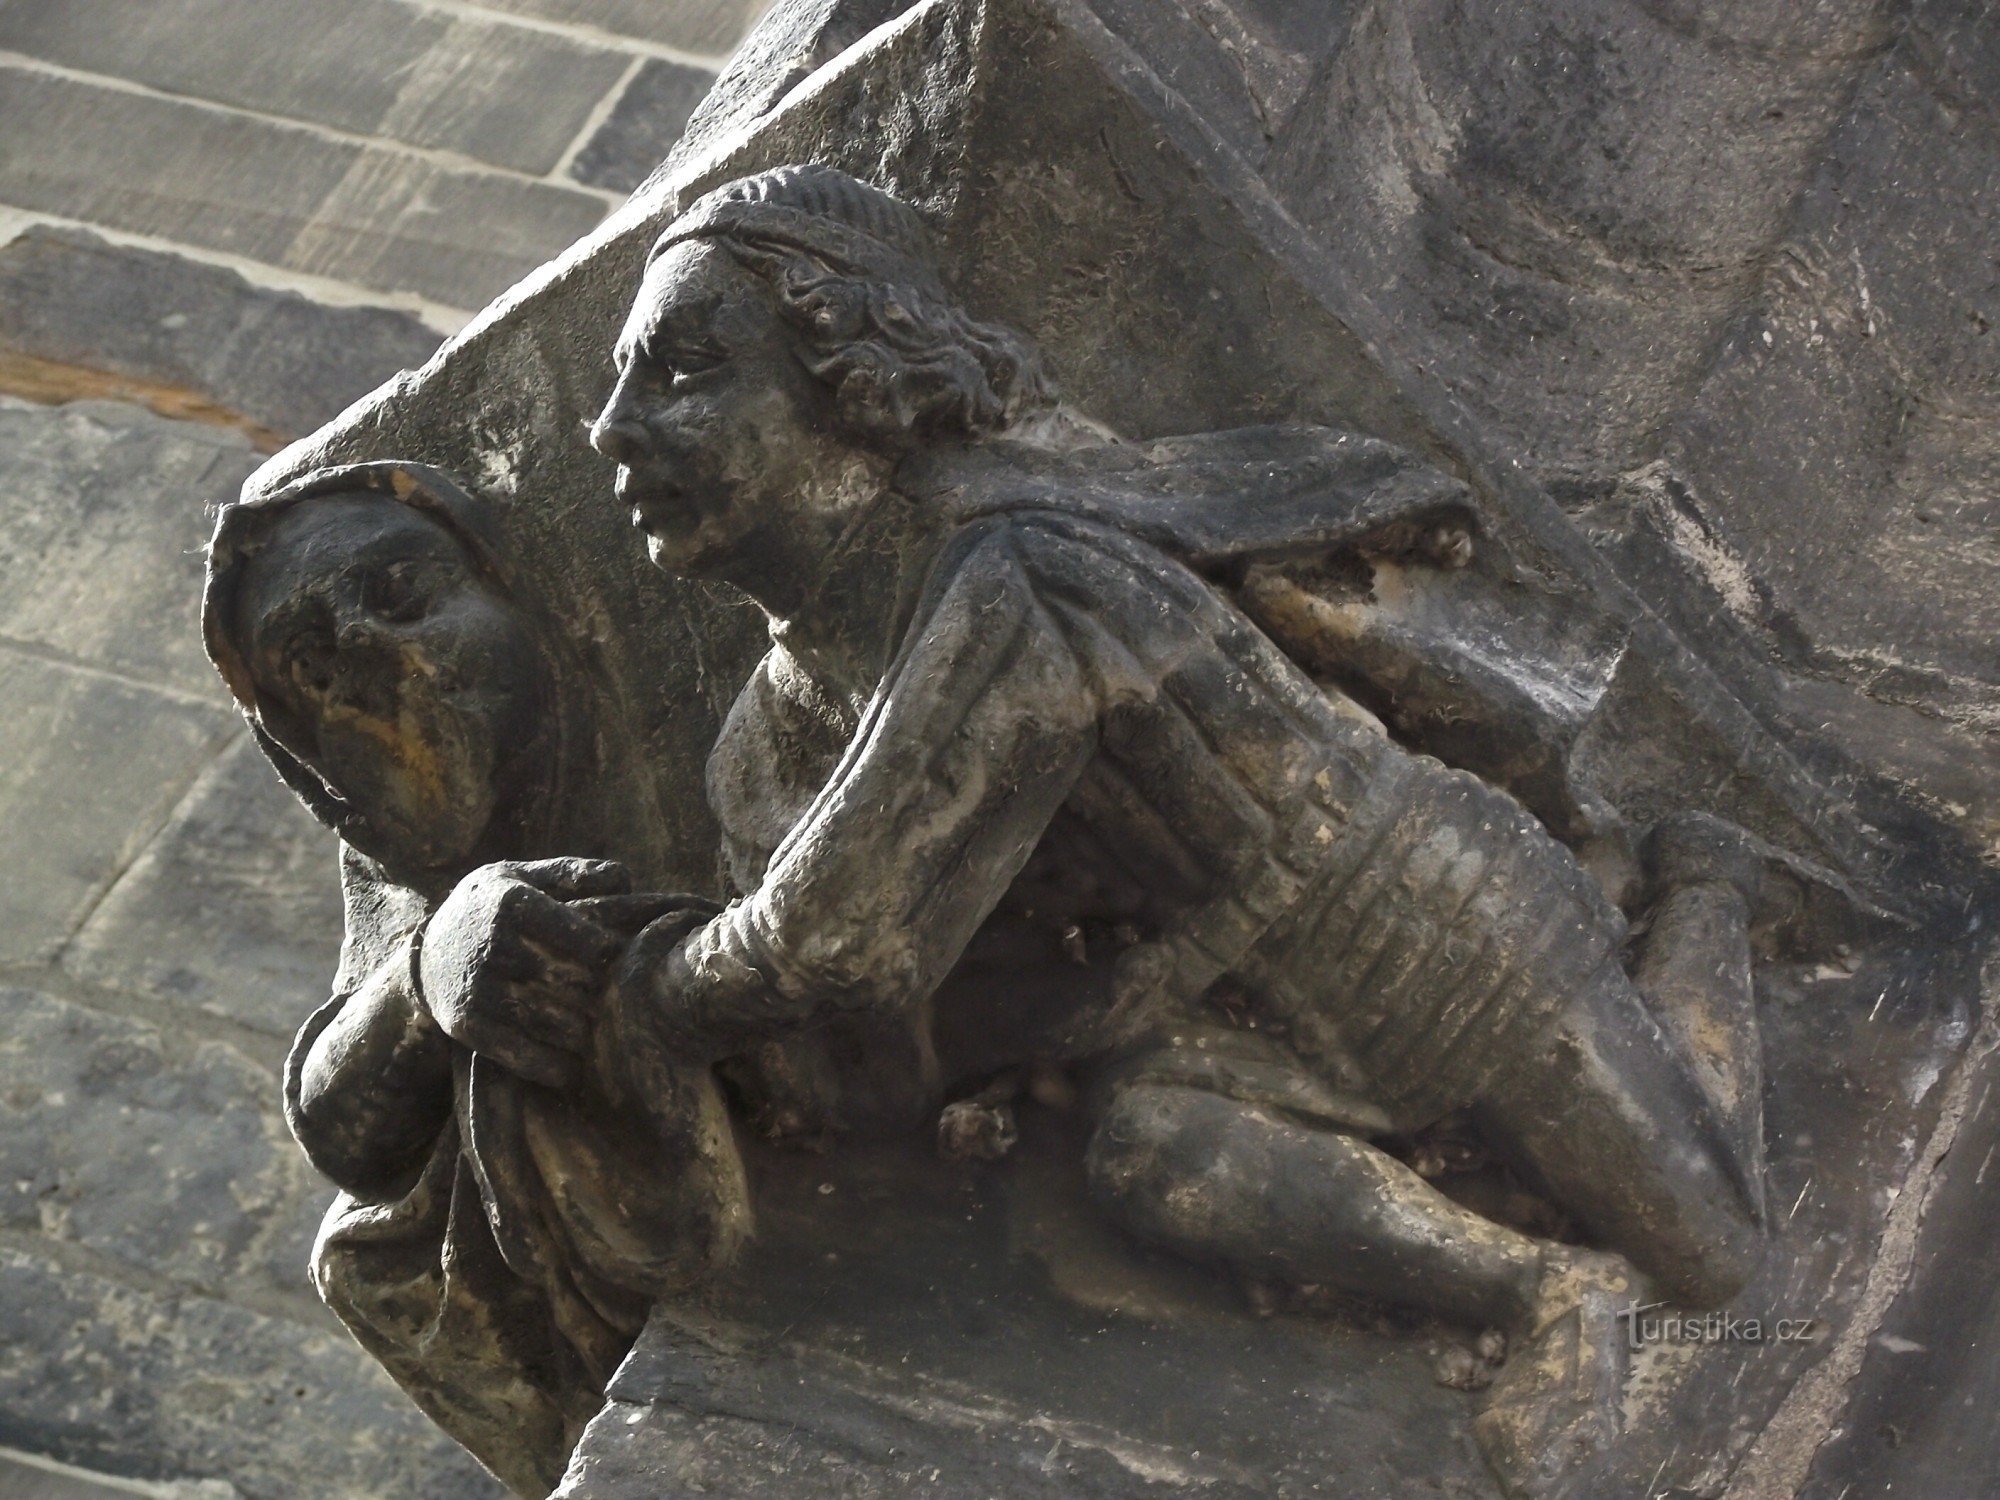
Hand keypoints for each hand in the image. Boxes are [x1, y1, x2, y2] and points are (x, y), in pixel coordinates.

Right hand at [418, 858, 631, 1086]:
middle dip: (600, 994)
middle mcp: (492, 944)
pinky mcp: (466, 1024)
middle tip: (620, 1002)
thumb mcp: (522, 876)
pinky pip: (521, 1054)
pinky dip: (554, 1066)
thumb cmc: (489, 909)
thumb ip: (573, 874)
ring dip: (584, 1033)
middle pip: (568, 979)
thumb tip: (624, 880)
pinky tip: (574, 1066)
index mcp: (511, 901)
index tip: (621, 959)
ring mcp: (478, 987)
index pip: (578, 933)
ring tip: (602, 1032)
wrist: (425, 954)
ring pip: (550, 1020)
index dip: (609, 950)